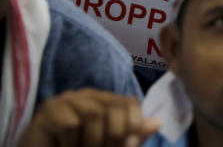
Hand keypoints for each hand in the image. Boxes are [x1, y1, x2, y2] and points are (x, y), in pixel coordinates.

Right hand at [16, 89, 159, 146]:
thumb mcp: (109, 145)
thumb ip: (132, 135)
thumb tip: (158, 122)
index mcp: (105, 101)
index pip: (130, 102)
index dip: (133, 125)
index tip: (130, 146)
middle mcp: (88, 95)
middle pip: (115, 106)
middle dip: (114, 136)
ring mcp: (68, 99)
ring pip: (94, 114)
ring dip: (92, 141)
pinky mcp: (49, 108)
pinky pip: (70, 123)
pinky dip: (71, 143)